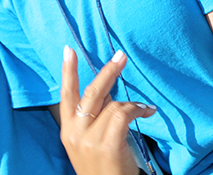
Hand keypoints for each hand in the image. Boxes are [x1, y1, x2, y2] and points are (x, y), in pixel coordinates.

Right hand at [59, 46, 155, 174]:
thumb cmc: (103, 169)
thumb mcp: (88, 144)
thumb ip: (93, 119)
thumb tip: (109, 93)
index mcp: (68, 131)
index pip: (65, 95)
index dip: (67, 72)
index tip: (69, 50)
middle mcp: (74, 133)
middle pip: (91, 93)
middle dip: (107, 72)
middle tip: (121, 56)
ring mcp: (89, 140)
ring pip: (112, 104)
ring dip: (131, 103)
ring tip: (144, 107)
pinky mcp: (106, 146)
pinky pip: (123, 115)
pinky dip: (137, 110)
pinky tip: (147, 111)